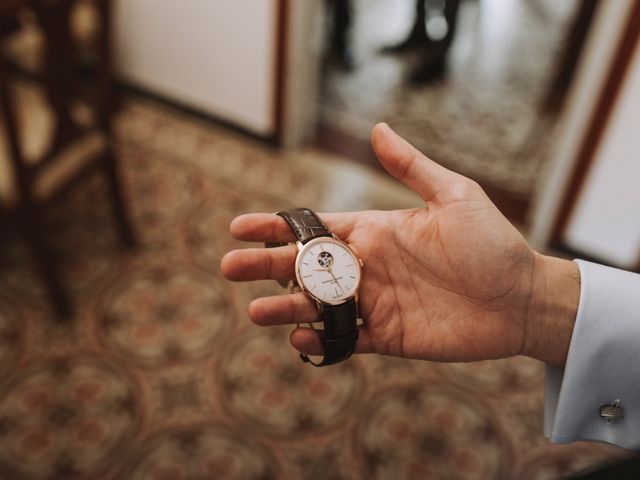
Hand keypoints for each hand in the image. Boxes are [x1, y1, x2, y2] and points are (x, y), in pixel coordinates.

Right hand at [221, 124, 579, 366]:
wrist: (522, 298)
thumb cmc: (492, 243)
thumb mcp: (454, 195)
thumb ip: (411, 167)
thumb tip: (378, 127)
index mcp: (375, 232)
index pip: (315, 228)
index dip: (277, 227)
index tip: (240, 226)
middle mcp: (368, 267)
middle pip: (305, 267)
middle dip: (265, 266)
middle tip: (229, 267)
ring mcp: (374, 304)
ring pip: (317, 306)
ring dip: (284, 308)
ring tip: (255, 312)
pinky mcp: (387, 337)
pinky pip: (344, 341)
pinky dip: (319, 341)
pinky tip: (300, 337)